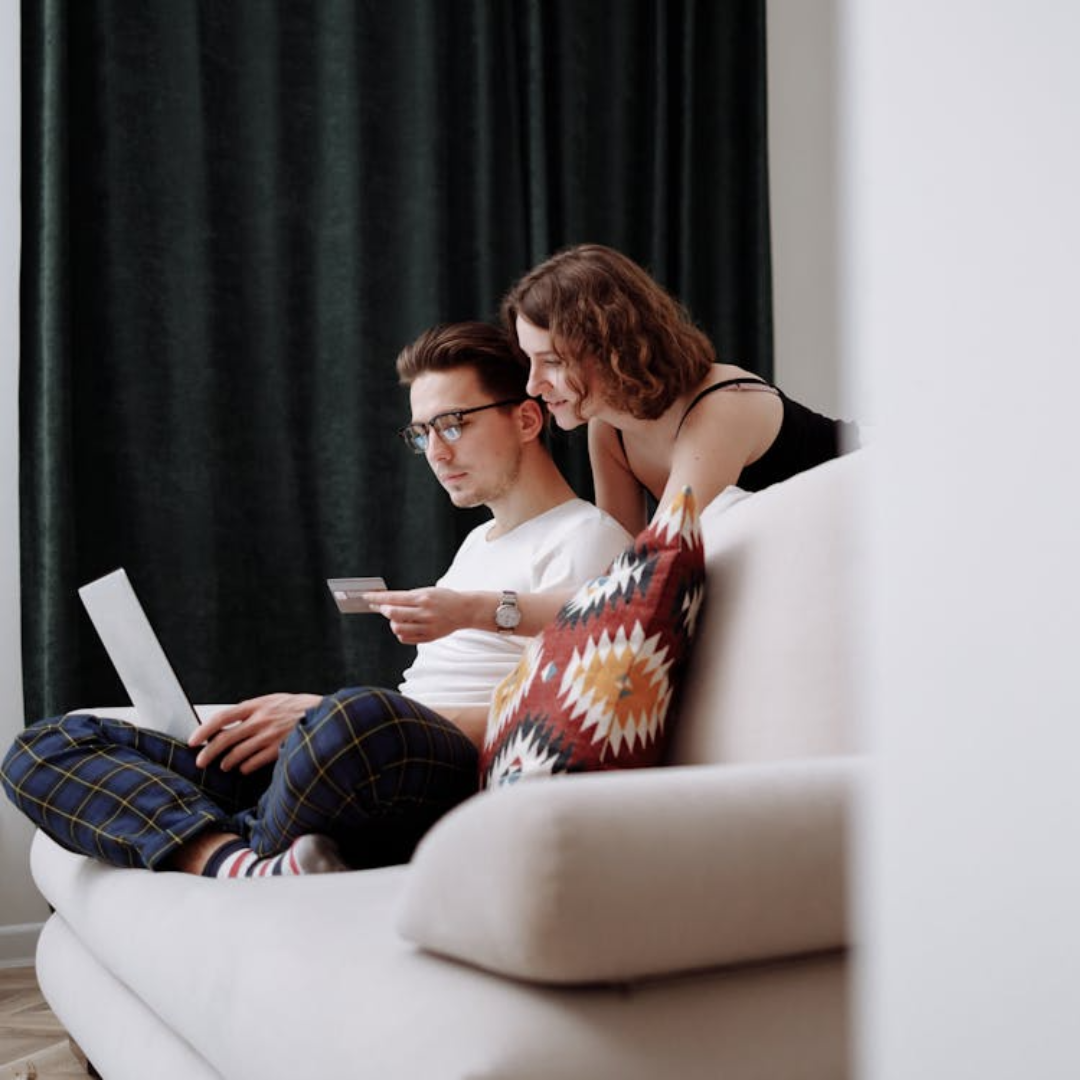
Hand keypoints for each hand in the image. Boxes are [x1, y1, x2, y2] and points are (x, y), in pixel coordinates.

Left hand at [188, 692, 323, 773]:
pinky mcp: (279, 749)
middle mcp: (261, 720)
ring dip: (227, 762)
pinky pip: (253, 763)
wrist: (327, 716)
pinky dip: (244, 767)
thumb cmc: (299, 708)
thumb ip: (254, 709)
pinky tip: (244, 768)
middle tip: (201, 761)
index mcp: (257, 705)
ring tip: (225, 765)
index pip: (222, 717)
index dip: (204, 730)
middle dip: (209, 753)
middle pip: (225, 738)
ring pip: (237, 754)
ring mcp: (270, 736)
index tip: (192, 740)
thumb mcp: (275, 700)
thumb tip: (230, 718)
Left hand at [366, 587, 477, 644]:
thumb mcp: (427, 591)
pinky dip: (400, 633)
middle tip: (383, 608)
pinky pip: (406, 639)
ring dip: (393, 623)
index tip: (366, 597)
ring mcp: (427, 626)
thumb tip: (385, 602)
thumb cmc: (443, 598)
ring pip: (398, 628)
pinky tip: (404, 627)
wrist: (465, 610)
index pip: (394, 598)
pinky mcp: (429, 637)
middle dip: (384, 610)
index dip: (377, 598)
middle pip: (393, 614)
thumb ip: (408, 598)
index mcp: (423, 598)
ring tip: (397, 619)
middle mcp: (425, 612)